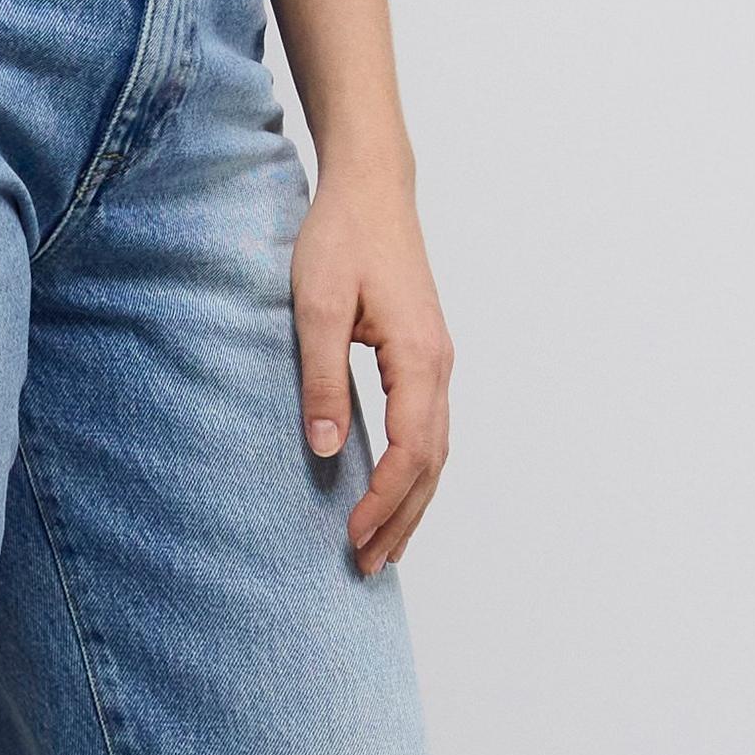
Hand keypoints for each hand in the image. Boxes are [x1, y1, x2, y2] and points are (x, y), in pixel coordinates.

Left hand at [295, 155, 453, 572]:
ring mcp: (436, 362)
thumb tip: (326, 448)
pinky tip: (393, 492)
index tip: (353, 536)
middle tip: (368, 566)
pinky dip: (415, 471)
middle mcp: (439, 366)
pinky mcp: (423, 357)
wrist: (371, 188)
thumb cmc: (340, 237)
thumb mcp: (315, 305)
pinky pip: (428, 429)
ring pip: (436, 451)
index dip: (384, 500)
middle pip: (432, 463)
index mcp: (419, 359)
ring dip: (412, 502)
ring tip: (384, 549)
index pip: (411, 450)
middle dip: (403, 518)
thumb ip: (321, 377)